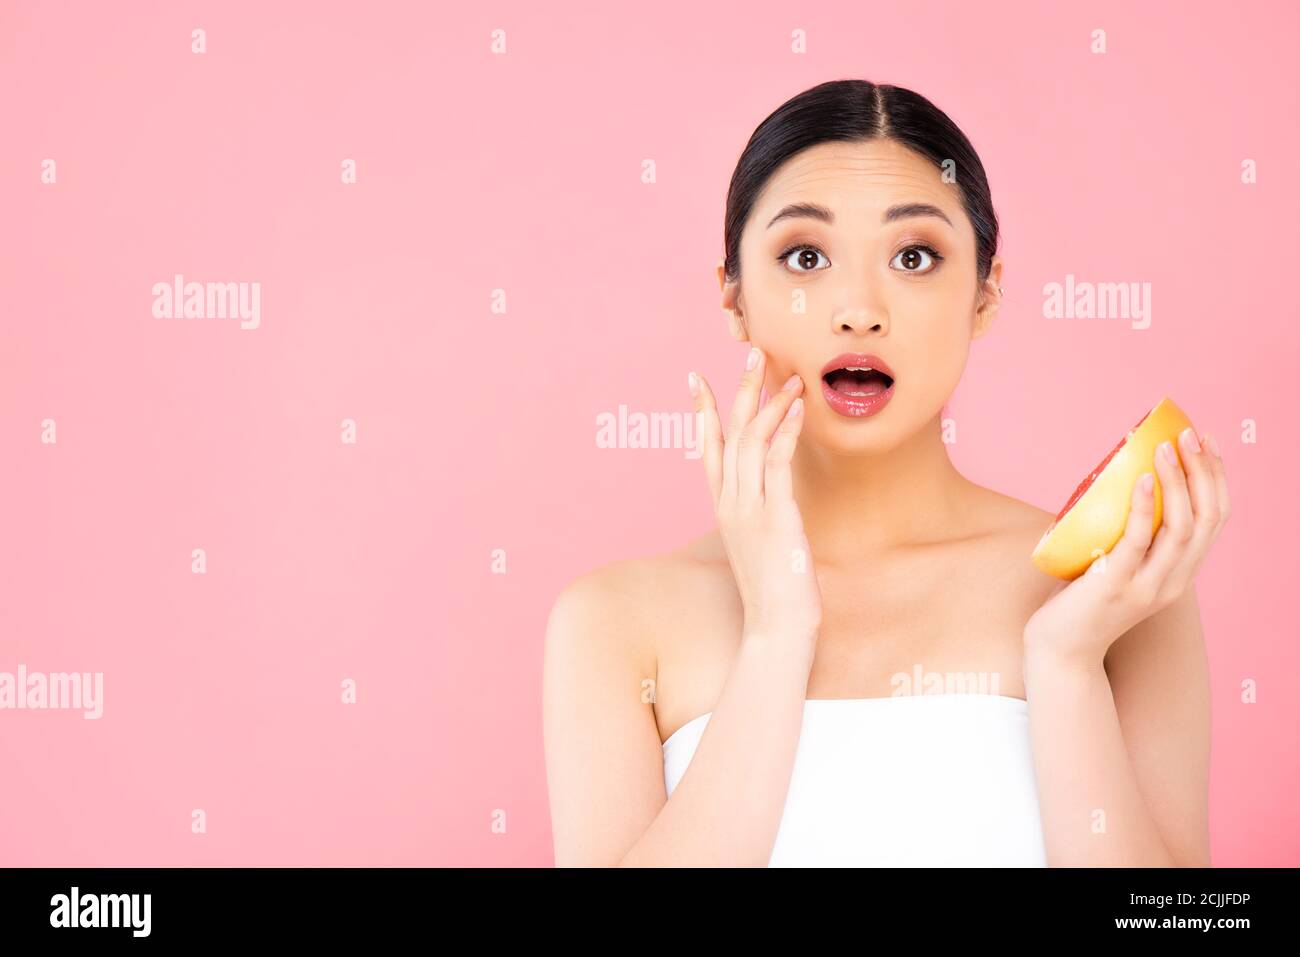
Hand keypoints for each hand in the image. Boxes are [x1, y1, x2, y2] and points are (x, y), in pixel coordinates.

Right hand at [688, 346, 821, 646]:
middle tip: (752, 352)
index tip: (695, 378)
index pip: (707, 449)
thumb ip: (762, 516)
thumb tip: (774, 499)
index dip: (703, 412)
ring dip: (769, 402)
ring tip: (787, 373)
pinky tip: (796, 408)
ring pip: (751, 442)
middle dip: (738, 390)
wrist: (776, 629)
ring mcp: (750, 509)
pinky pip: (777, 463)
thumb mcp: (762, 545)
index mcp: (725, 508)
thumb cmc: (774, 592)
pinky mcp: (775, 516)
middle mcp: (731, 504)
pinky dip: (785, 430)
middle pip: (728, 434)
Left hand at [1024, 427, 1230, 668]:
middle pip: (1206, 519)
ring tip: (1165, 446)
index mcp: (1179, 575)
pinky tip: (1143, 480)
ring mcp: (1147, 586)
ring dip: (1177, 482)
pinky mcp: (1116, 587)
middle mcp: (1173, 582)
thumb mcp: (1116, 567)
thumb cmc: (1080, 603)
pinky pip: (1138, 542)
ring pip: (1180, 528)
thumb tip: (1111, 484)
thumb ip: (1125, 538)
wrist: (1060, 651)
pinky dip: (1144, 508)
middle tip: (1190, 433)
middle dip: (1204, 472)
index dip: (1216, 479)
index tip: (1208, 442)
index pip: (1213, 521)